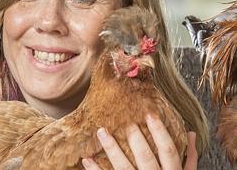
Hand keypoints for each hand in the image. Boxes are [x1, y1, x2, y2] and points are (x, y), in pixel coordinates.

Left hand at [82, 115, 197, 169]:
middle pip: (145, 157)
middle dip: (135, 138)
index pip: (168, 150)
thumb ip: (189, 157)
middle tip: (124, 120)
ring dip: (112, 149)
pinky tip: (87, 159)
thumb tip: (191, 134)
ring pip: (124, 167)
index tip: (149, 114)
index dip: (160, 132)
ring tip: (101, 131)